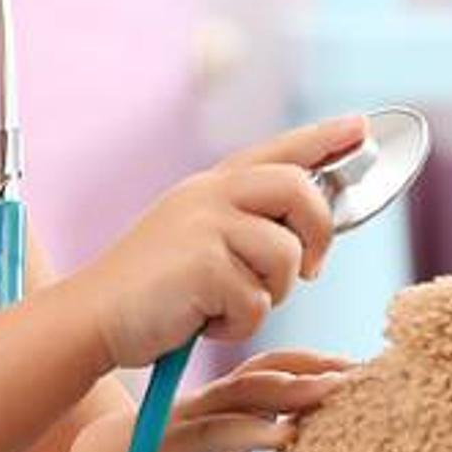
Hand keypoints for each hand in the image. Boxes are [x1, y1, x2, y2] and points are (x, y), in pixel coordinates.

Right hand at [61, 116, 364, 368]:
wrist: (93, 317)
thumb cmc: (150, 292)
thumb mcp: (195, 241)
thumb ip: (242, 224)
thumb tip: (306, 231)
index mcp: (209, 186)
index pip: (277, 151)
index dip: (322, 139)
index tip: (359, 128)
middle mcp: (208, 195)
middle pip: (298, 190)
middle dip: (317, 234)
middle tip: (310, 271)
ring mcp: (204, 225)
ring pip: (284, 255)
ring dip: (268, 294)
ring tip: (225, 306)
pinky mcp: (203, 264)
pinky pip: (258, 299)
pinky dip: (238, 323)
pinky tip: (202, 322)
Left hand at [67, 349, 359, 451]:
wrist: (111, 451)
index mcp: (171, 443)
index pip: (213, 432)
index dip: (248, 432)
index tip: (289, 436)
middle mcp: (196, 411)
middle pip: (245, 390)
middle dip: (291, 388)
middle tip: (339, 390)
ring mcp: (219, 400)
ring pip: (263, 371)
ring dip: (309, 368)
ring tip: (359, 374)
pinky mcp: (238, 399)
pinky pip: (276, 375)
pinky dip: (312, 370)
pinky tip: (351, 377)